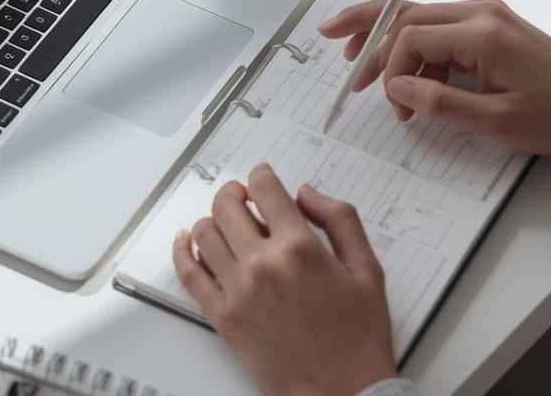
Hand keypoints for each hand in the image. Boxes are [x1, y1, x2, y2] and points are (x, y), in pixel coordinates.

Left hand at [172, 164, 396, 395]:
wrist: (342, 393)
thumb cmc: (358, 339)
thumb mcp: (367, 270)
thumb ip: (339, 220)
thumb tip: (307, 193)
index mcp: (300, 248)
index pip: (265, 190)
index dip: (262, 176)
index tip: (263, 178)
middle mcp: (263, 264)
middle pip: (228, 206)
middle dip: (235, 193)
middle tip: (243, 197)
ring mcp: (237, 291)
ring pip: (204, 234)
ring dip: (213, 219)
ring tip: (226, 223)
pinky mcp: (223, 318)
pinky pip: (189, 275)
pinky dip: (183, 251)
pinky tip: (187, 242)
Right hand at [318, 0, 550, 157]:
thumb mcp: (497, 123)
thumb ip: (440, 103)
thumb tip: (398, 89)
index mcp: (481, 33)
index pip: (411, 36)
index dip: (387, 66)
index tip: (382, 99)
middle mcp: (482, 14)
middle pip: (407, 10)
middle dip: (367, 28)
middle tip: (332, 41)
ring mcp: (490, 17)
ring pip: (422, 17)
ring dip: (390, 39)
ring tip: (364, 67)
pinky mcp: (496, 29)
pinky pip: (444, 30)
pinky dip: (419, 49)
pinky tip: (411, 78)